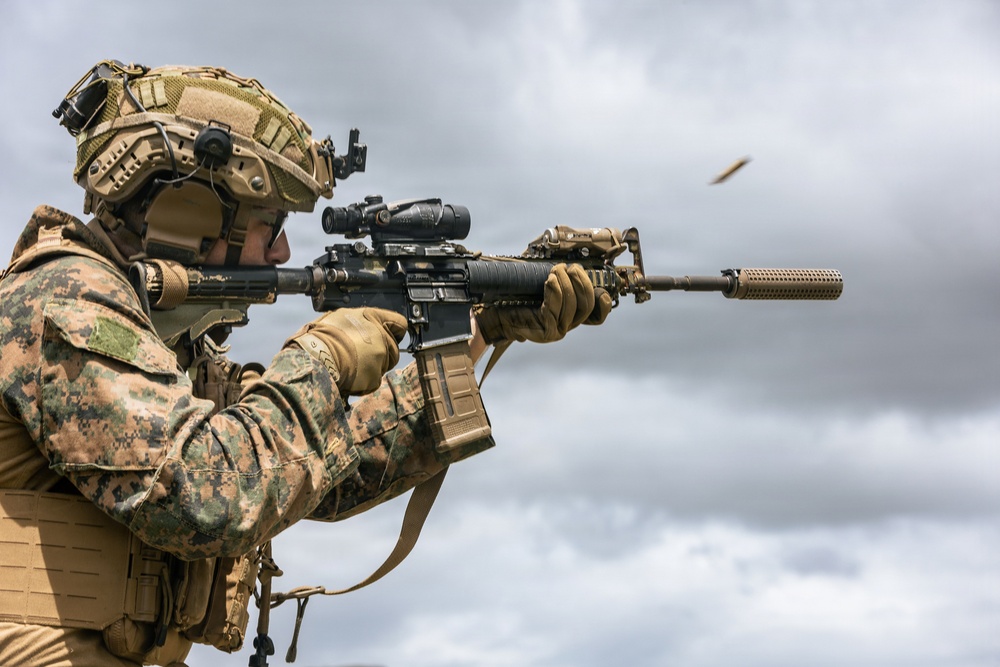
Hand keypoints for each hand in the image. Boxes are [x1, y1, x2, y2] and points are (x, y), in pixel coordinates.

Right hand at [286, 308, 407, 395]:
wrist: (315, 358)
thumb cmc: (321, 337)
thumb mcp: (340, 316)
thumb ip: (360, 320)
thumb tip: (362, 324)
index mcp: (373, 318)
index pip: (399, 324)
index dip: (395, 330)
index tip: (391, 335)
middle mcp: (381, 337)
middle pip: (393, 348)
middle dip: (381, 352)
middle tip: (361, 354)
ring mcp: (380, 358)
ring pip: (383, 365)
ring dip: (372, 366)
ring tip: (351, 363)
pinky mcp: (374, 377)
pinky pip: (373, 380)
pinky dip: (364, 380)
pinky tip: (350, 374)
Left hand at [475, 263, 612, 343]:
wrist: (495, 313)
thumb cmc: (517, 294)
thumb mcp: (540, 277)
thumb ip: (556, 267)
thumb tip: (567, 248)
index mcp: (570, 313)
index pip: (596, 315)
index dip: (603, 303)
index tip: (600, 288)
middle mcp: (567, 324)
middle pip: (586, 306)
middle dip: (582, 283)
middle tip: (571, 267)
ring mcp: (557, 330)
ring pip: (572, 307)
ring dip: (566, 284)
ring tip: (555, 270)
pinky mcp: (545, 331)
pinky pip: (554, 310)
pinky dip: (555, 292)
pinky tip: (550, 281)